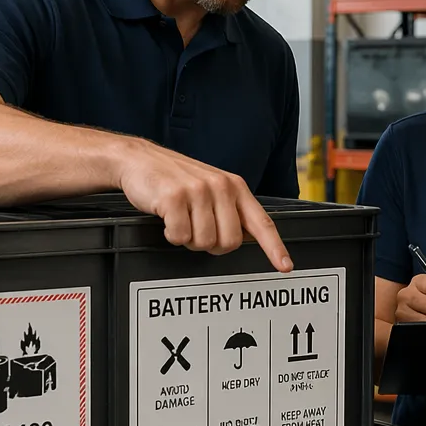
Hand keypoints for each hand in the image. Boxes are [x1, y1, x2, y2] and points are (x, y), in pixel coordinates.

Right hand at [115, 138, 292, 269]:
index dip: (275, 247)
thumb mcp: (211, 187)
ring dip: (189, 239)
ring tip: (181, 218)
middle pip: (230, 242)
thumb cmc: (175, 178)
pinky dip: (171, 235)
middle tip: (197, 229)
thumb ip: (230, 209)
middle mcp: (221, 187)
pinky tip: (168, 218)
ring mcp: (198, 191)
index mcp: (235, 187)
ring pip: (204, 242)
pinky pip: (180, 237)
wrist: (139, 159)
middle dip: (212, 245)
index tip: (285, 266)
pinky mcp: (175, 198)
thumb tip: (247, 238)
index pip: (262, 222)